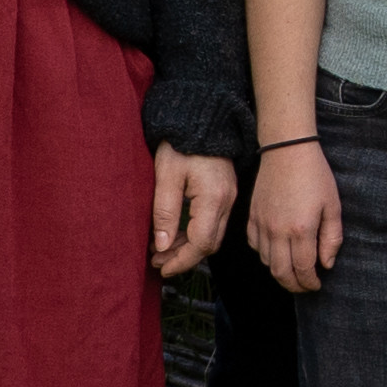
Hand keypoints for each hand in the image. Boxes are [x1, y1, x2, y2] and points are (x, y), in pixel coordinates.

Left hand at [152, 150, 236, 279]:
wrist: (200, 119)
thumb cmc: (180, 144)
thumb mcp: (166, 176)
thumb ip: (165, 212)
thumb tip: (163, 246)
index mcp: (213, 198)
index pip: (201, 243)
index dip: (181, 261)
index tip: (162, 268)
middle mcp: (227, 201)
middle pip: (209, 243)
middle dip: (184, 257)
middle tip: (158, 262)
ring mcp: (229, 197)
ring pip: (212, 234)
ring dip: (188, 247)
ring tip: (161, 250)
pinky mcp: (225, 192)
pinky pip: (213, 222)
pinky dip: (195, 233)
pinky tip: (175, 233)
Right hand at [245, 139, 340, 294]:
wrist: (287, 150)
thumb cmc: (315, 175)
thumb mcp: (333, 206)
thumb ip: (331, 238)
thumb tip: (326, 264)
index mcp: (301, 230)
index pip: (303, 269)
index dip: (310, 283)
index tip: (317, 285)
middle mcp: (278, 231)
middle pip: (281, 273)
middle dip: (294, 286)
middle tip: (305, 286)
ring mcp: (262, 225)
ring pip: (266, 262)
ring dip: (280, 272)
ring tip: (293, 271)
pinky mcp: (252, 216)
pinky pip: (255, 245)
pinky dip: (265, 255)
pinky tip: (276, 252)